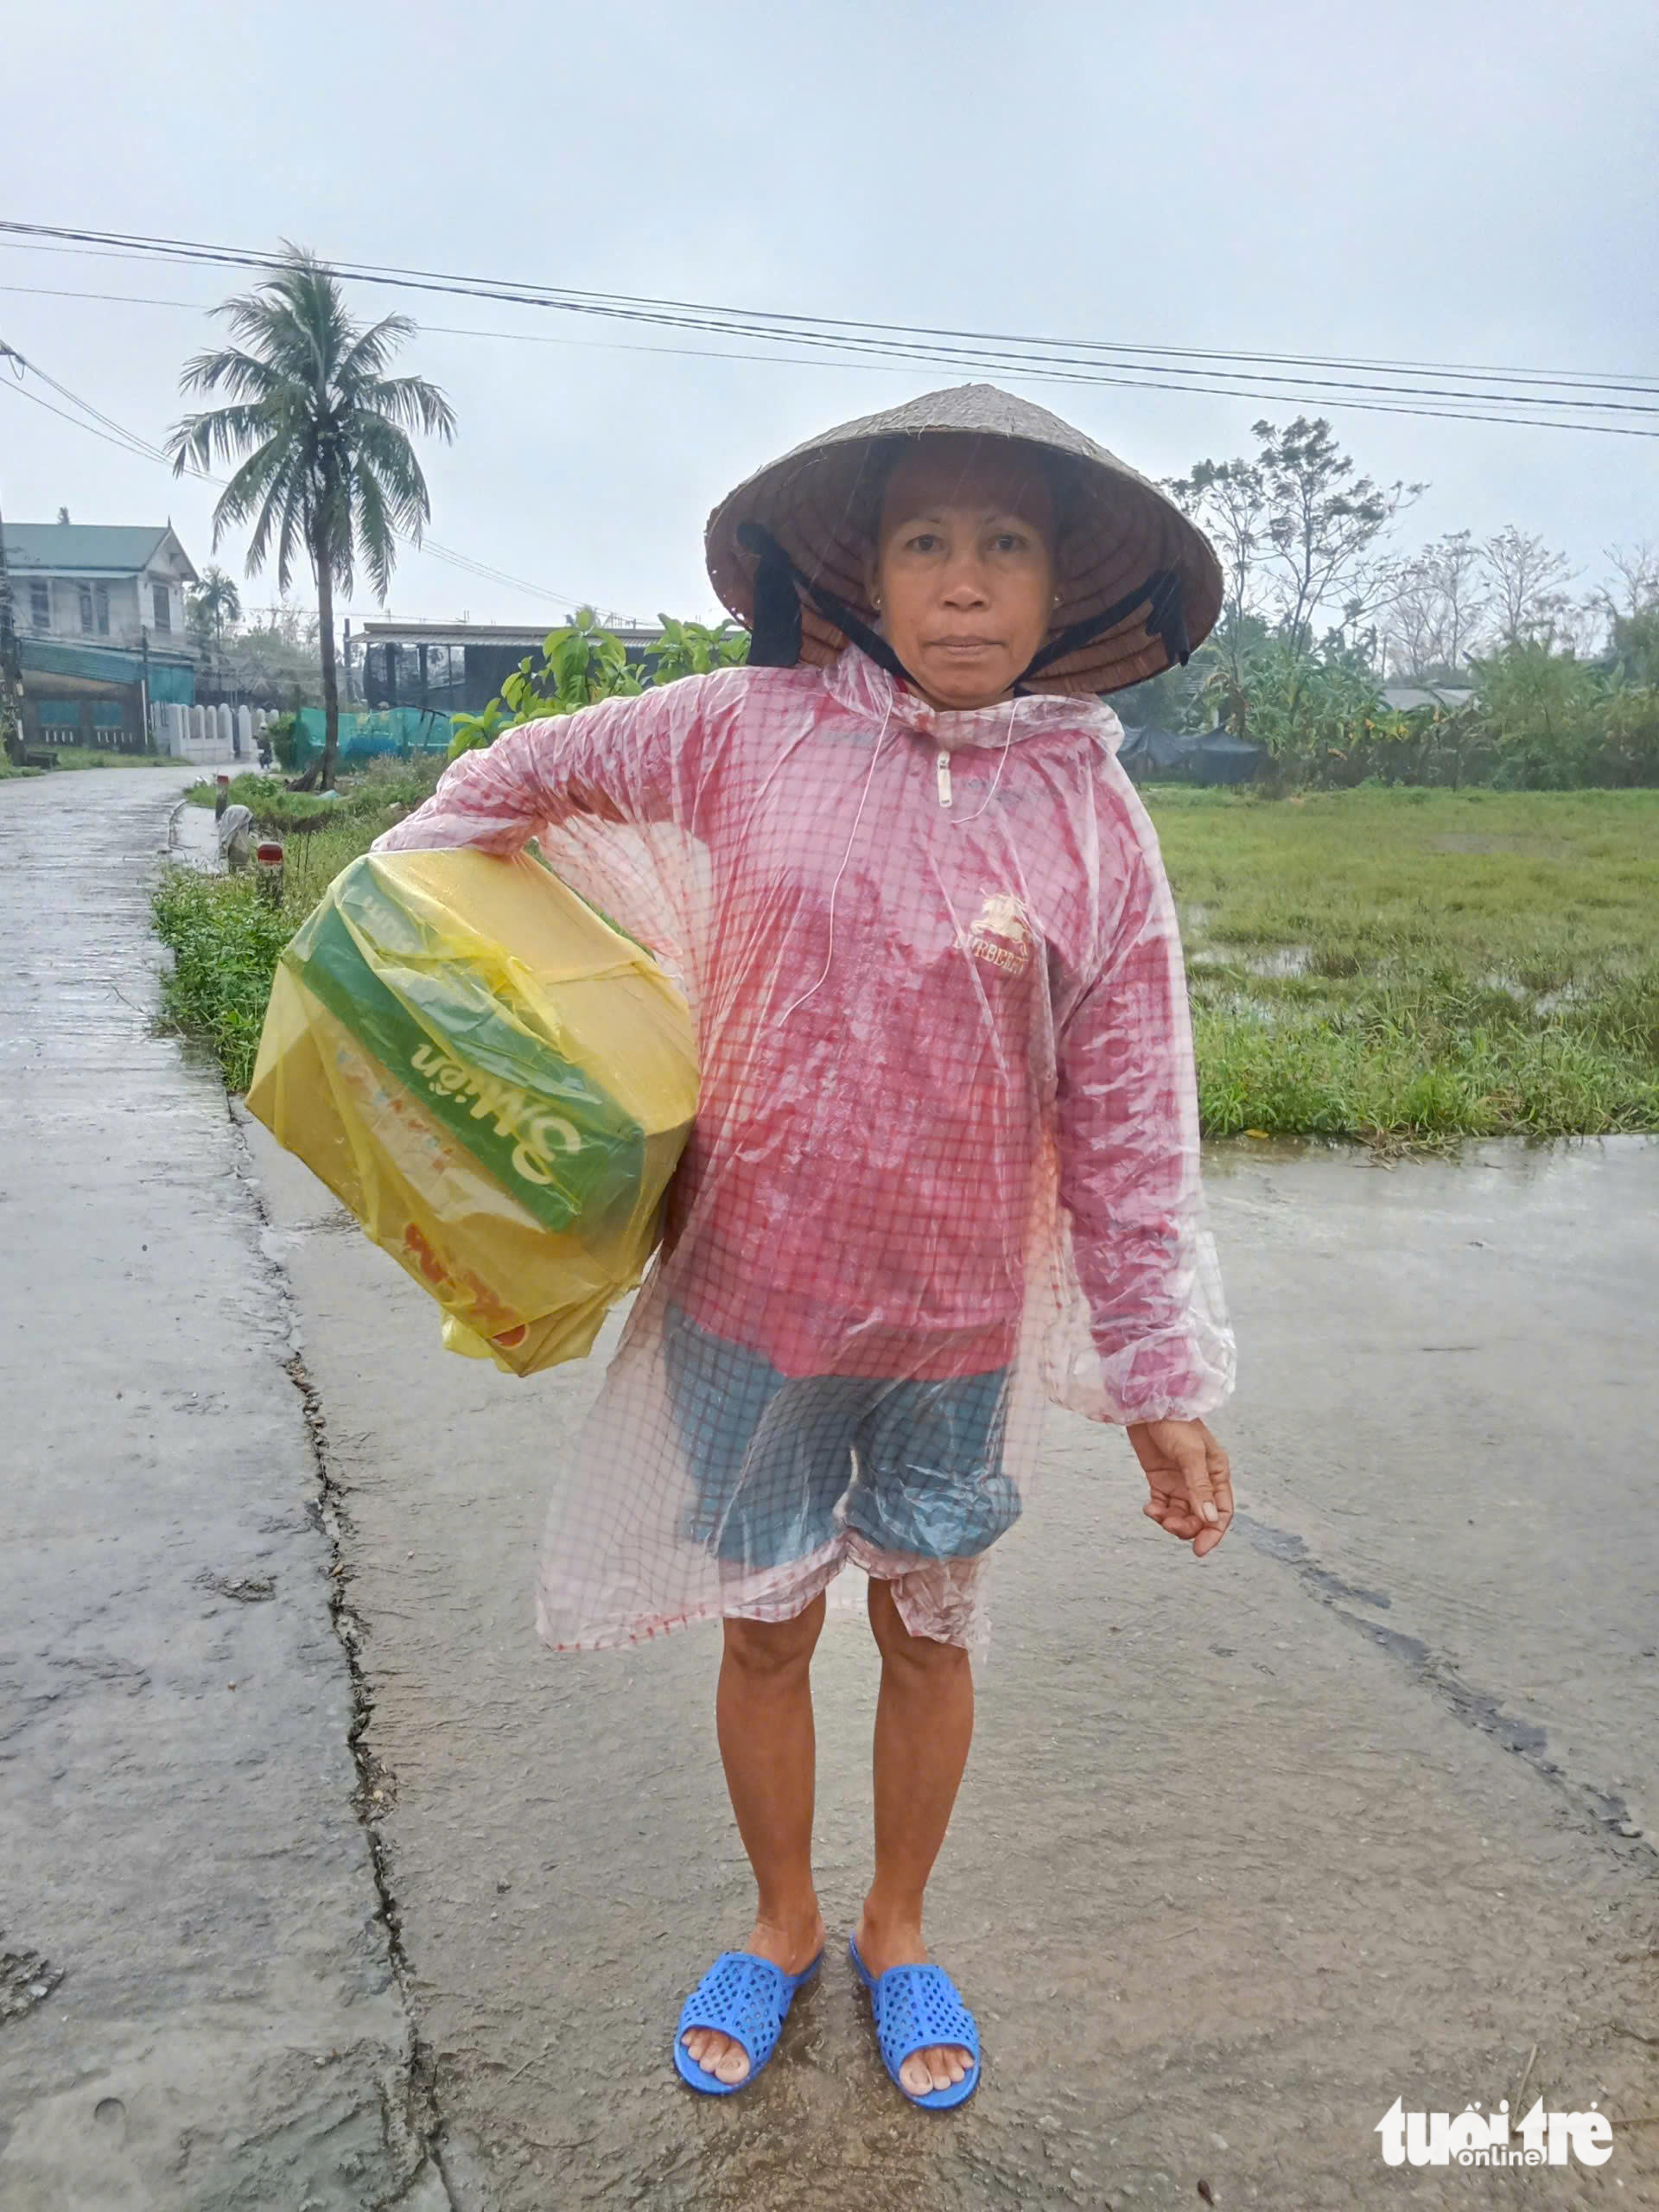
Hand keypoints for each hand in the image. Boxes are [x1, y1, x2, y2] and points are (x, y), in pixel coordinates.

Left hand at [1128, 1418, 1232, 1558]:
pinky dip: (1156, 1512)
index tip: (1199, 1549)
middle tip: (1170, 1525)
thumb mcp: (1191, 1454)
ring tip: (1156, 1514)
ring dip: (1170, 1521)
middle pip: (1200, 1518)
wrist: (1146, 1404)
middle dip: (1186, 1527)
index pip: (1221, 1512)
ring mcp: (1180, 1482)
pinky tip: (1149, 1508)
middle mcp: (1202, 1481)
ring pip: (1181, 1515)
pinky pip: (1162, 1506)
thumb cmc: (1175, 1422)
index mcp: (1218, 1473)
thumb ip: (1199, 1487)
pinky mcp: (1160, 1481)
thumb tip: (1209, 1520)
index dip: (1213, 1533)